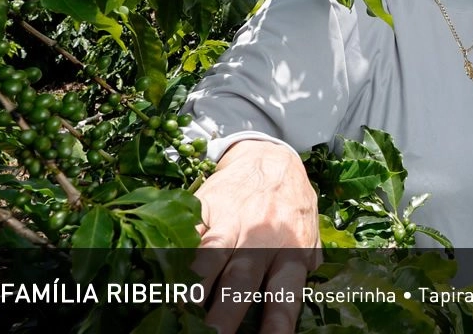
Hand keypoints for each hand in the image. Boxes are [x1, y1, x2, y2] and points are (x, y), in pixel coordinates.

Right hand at [193, 140, 320, 333]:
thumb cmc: (292, 201)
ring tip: (181, 313)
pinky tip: (162, 276)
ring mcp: (231, 224)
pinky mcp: (205, 210)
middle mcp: (262, 240)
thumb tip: (307, 294)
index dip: (275, 324)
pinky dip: (174, 256)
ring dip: (194, 290)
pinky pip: (187, 236)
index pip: (284, 295)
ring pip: (209, 261)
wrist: (269, 156)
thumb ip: (308, 262)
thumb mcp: (310, 231)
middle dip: (224, 316)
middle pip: (240, 285)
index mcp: (292, 250)